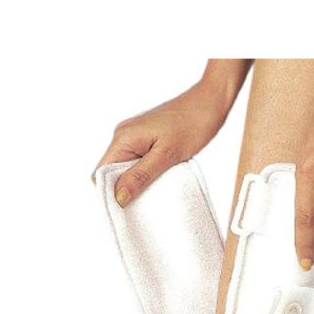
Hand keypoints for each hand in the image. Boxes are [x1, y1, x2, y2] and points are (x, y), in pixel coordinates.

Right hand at [94, 60, 251, 205]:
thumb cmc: (193, 125)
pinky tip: (158, 180)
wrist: (211, 102)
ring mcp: (134, 136)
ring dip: (135, 183)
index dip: (109, 193)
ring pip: (125, 168)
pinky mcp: (146, 138)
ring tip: (152, 193)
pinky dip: (144, 174)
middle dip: (123, 190)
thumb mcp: (167, 155)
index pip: (101, 173)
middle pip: (111, 172)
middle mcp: (123, 135)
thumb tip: (118, 197)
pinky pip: (137, 161)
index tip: (124, 210)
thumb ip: (140, 175)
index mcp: (123, 138)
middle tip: (141, 205)